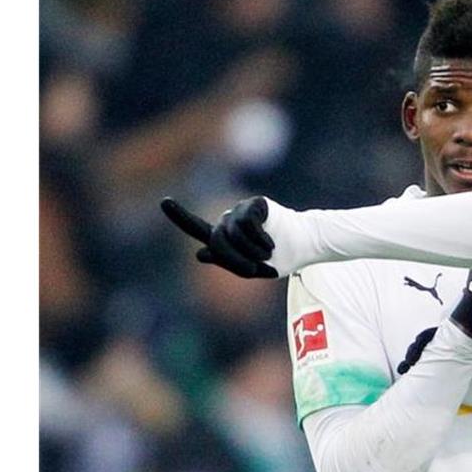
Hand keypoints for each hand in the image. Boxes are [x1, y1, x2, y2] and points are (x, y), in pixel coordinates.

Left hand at [161, 196, 277, 277]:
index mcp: (225, 236)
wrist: (307, 244)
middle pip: (216, 241)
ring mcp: (241, 211)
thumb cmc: (282, 257)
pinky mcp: (255, 204)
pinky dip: (259, 240)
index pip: (196, 227)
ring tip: (267, 255)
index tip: (164, 201)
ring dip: (250, 251)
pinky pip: (247, 225)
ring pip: (231, 234)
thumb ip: (227, 262)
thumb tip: (199, 254)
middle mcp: (229, 220)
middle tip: (254, 270)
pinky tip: (271, 245)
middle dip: (234, 259)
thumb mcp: (254, 268)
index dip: (179, 215)